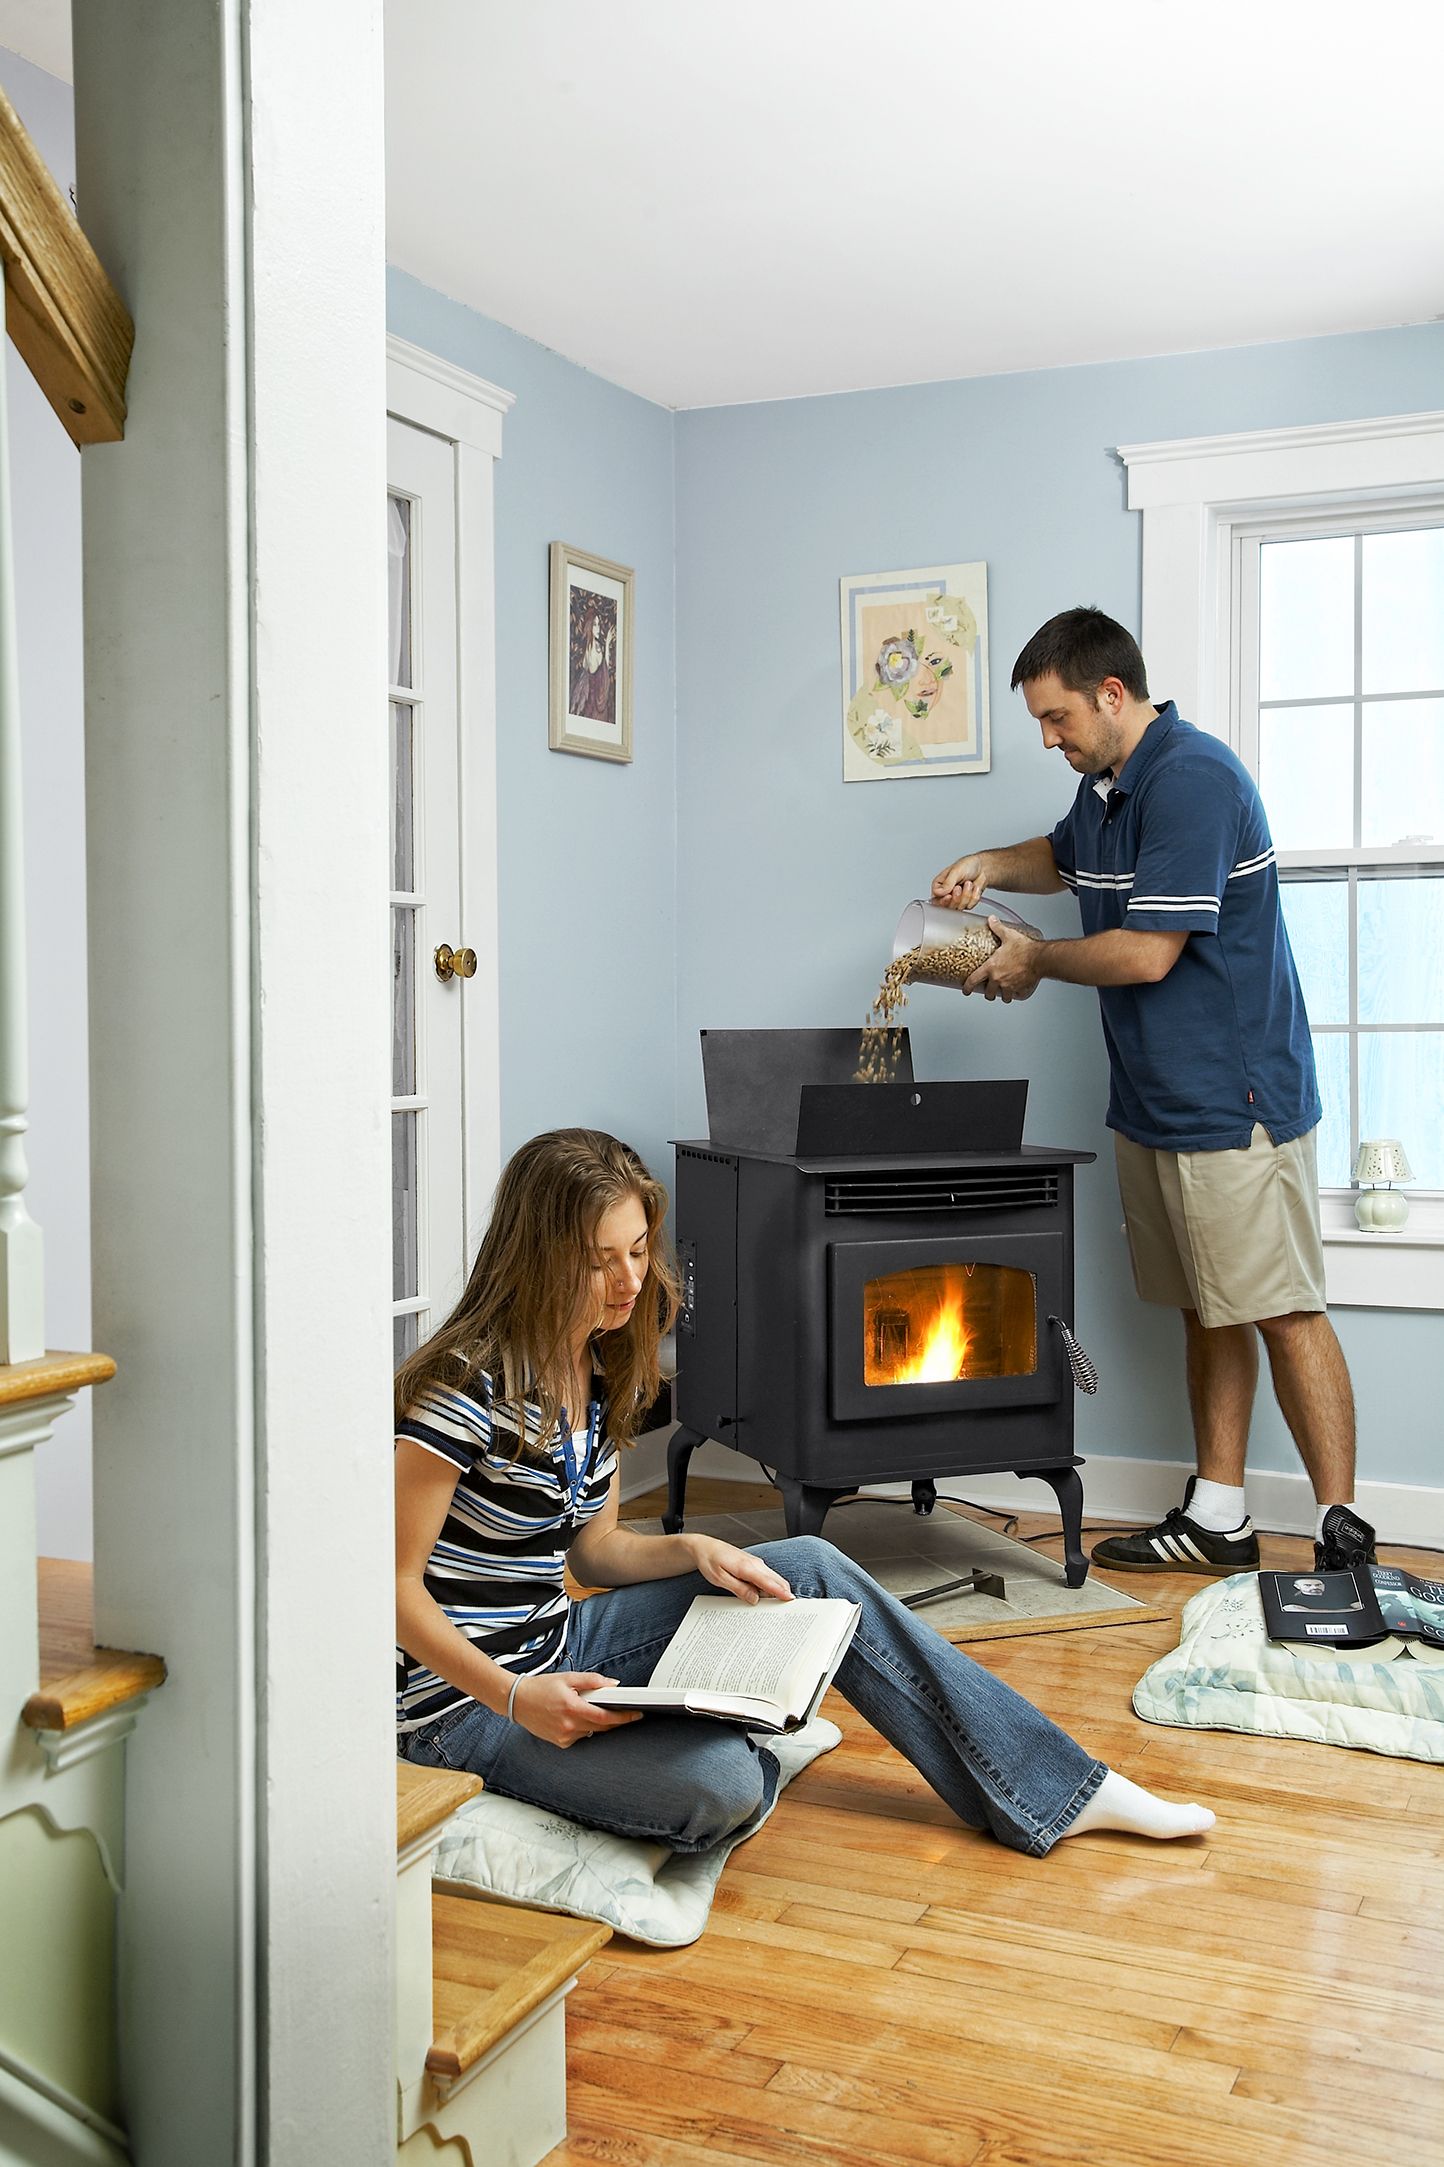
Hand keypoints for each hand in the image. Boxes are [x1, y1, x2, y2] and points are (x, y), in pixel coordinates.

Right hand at [508, 1670, 640, 1747]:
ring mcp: (563, 1736)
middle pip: (602, 1726)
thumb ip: (593, 1681)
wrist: (517, 1700)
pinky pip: (580, 1736)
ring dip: (596, 1722)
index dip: (624, 1717)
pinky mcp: (560, 1742)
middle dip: (614, 1720)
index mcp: (572, 1708)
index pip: (605, 1717)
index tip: (637, 1714)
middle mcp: (568, 1726)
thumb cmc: (541, 1687)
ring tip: (588, 1708)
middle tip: (624, 1711)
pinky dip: (583, 1727)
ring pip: (591, 1731)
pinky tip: (575, 1717)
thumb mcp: (568, 1678)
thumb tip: (613, 1685)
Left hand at [686, 1536, 792, 1604]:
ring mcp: (755, 1563)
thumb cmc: (710, 1561)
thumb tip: (755, 1599)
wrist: (705, 1546)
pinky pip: (767, 1577)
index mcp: (747, 1567)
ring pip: (773, 1578)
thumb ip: (739, 1589)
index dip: (781, 1592)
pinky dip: (770, 1586)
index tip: (790, 1600)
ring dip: (777, 1590)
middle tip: (787, 1609)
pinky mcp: (753, 1565)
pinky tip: (767, 1596)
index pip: (769, 1582)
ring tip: (778, 1606)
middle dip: (784, 1593)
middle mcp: (755, 1563)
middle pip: (777, 1580)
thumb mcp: (720, 1578)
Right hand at [931, 852, 988, 909]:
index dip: (943, 900)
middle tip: (959, 887)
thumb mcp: (956, 871)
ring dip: (967, 895)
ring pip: (959, 907)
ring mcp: (956, 900)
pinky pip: (969, 906)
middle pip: (947, 906)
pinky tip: (974, 887)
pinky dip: (974, 896)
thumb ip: (947, 882)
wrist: (983, 868)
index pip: (935, 899)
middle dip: (957, 898)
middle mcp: (946, 894)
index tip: (949, 895)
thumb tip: (939, 892)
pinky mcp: (966, 903)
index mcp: (940, 886)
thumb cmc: (968, 865)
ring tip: (968, 883)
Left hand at [964, 918, 1043, 1002]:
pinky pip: (1016, 995)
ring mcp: (1009, 986)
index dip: (967, 987)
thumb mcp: (1008, 935)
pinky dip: (1016, 994)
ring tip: (1003, 992)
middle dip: (988, 993)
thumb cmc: (1024, 949)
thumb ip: (998, 928)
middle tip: (989, 991)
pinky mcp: (1020, 989)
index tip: (966, 990)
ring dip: (1002, 995)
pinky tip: (1017, 990)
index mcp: (991, 968)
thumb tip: (992, 919)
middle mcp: (998, 979)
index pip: (973, 980)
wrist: (1039, 958)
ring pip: (1003, 997)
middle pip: (988, 993)